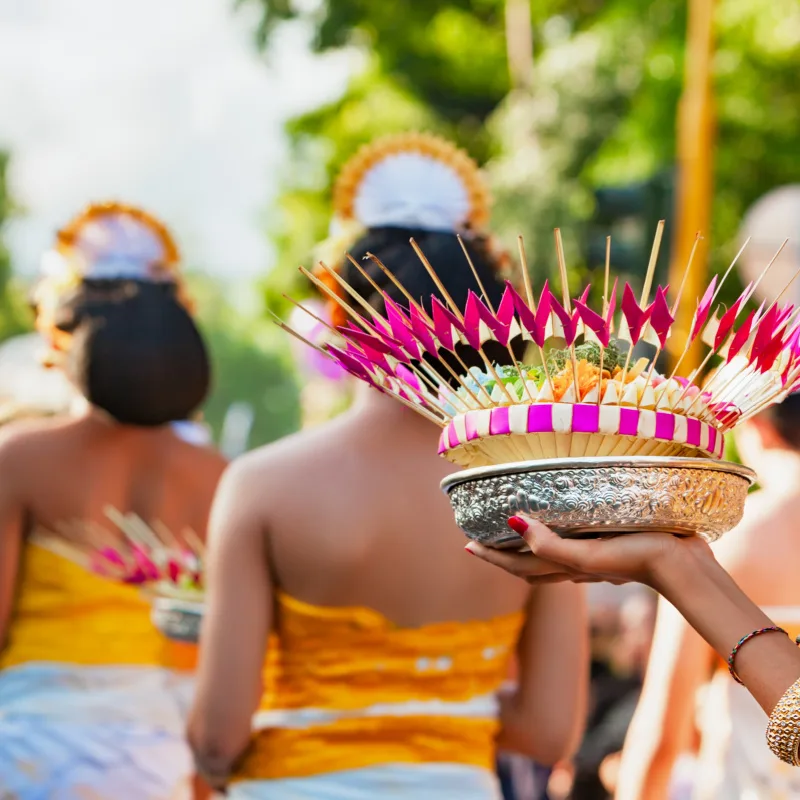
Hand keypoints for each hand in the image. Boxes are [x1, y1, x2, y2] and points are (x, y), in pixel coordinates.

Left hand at [465, 514, 711, 588]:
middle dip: (504, 554)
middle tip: (484, 537)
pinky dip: (558, 538)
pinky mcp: (612, 546)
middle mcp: (576, 566)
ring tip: (516, 527)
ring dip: (529, 546)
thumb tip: (513, 523)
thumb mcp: (588, 555)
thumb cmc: (637, 559)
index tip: (467, 544)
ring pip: (551, 556)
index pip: (518, 566)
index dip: (491, 556)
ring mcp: (595, 558)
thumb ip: (551, 546)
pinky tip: (565, 523)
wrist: (686, 568)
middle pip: (530, 564)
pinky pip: (575, 544)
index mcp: (567, 569)